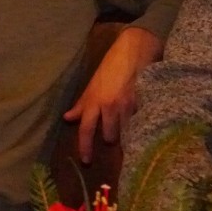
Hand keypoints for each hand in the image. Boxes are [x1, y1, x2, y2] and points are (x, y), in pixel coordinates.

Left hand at [62, 26, 162, 163]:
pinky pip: (140, 122)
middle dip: (112, 138)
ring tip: (129, 126)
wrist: (134, 49)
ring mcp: (127, 105)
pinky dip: (140, 123)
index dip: (85, 147)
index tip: (86, 161)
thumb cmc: (111, 66)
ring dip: (127, 132)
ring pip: (126, 132)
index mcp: (94, 101)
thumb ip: (82, 104)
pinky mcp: (143, 103)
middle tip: (114, 134)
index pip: (86, 129)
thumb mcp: (93, 84)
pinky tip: (142, 119)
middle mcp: (109, 105)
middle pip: (110, 136)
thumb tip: (68, 118)